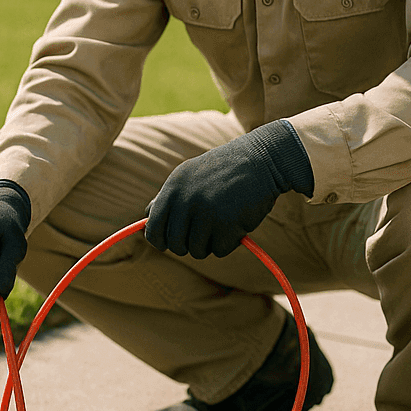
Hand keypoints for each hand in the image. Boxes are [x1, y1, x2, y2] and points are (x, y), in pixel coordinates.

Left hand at [146, 120, 313, 258]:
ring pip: (198, 251)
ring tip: (223, 223)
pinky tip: (237, 222)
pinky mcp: (227, 225)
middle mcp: (186, 200)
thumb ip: (168, 197)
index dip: (161, 242)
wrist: (263, 159)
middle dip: (189, 245)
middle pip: (176, 245)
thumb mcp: (190, 175)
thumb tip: (146, 218)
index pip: (153, 229)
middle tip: (205, 233)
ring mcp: (205, 213)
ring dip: (211, 243)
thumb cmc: (226, 170)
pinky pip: (220, 250)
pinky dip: (230, 242)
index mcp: (173, 188)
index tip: (170, 243)